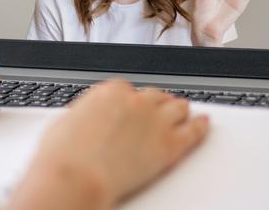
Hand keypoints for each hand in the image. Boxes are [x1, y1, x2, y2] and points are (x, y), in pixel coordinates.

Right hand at [8, 80, 208, 209]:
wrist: (74, 178)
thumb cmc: (63, 156)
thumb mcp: (64, 123)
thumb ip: (84, 115)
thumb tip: (84, 120)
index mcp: (109, 91)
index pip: (129, 90)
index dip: (132, 102)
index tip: (132, 109)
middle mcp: (136, 100)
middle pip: (156, 96)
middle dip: (157, 104)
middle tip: (159, 111)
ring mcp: (155, 121)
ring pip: (177, 108)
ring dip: (179, 111)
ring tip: (184, 114)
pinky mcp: (169, 145)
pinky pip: (193, 131)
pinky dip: (201, 126)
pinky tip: (204, 124)